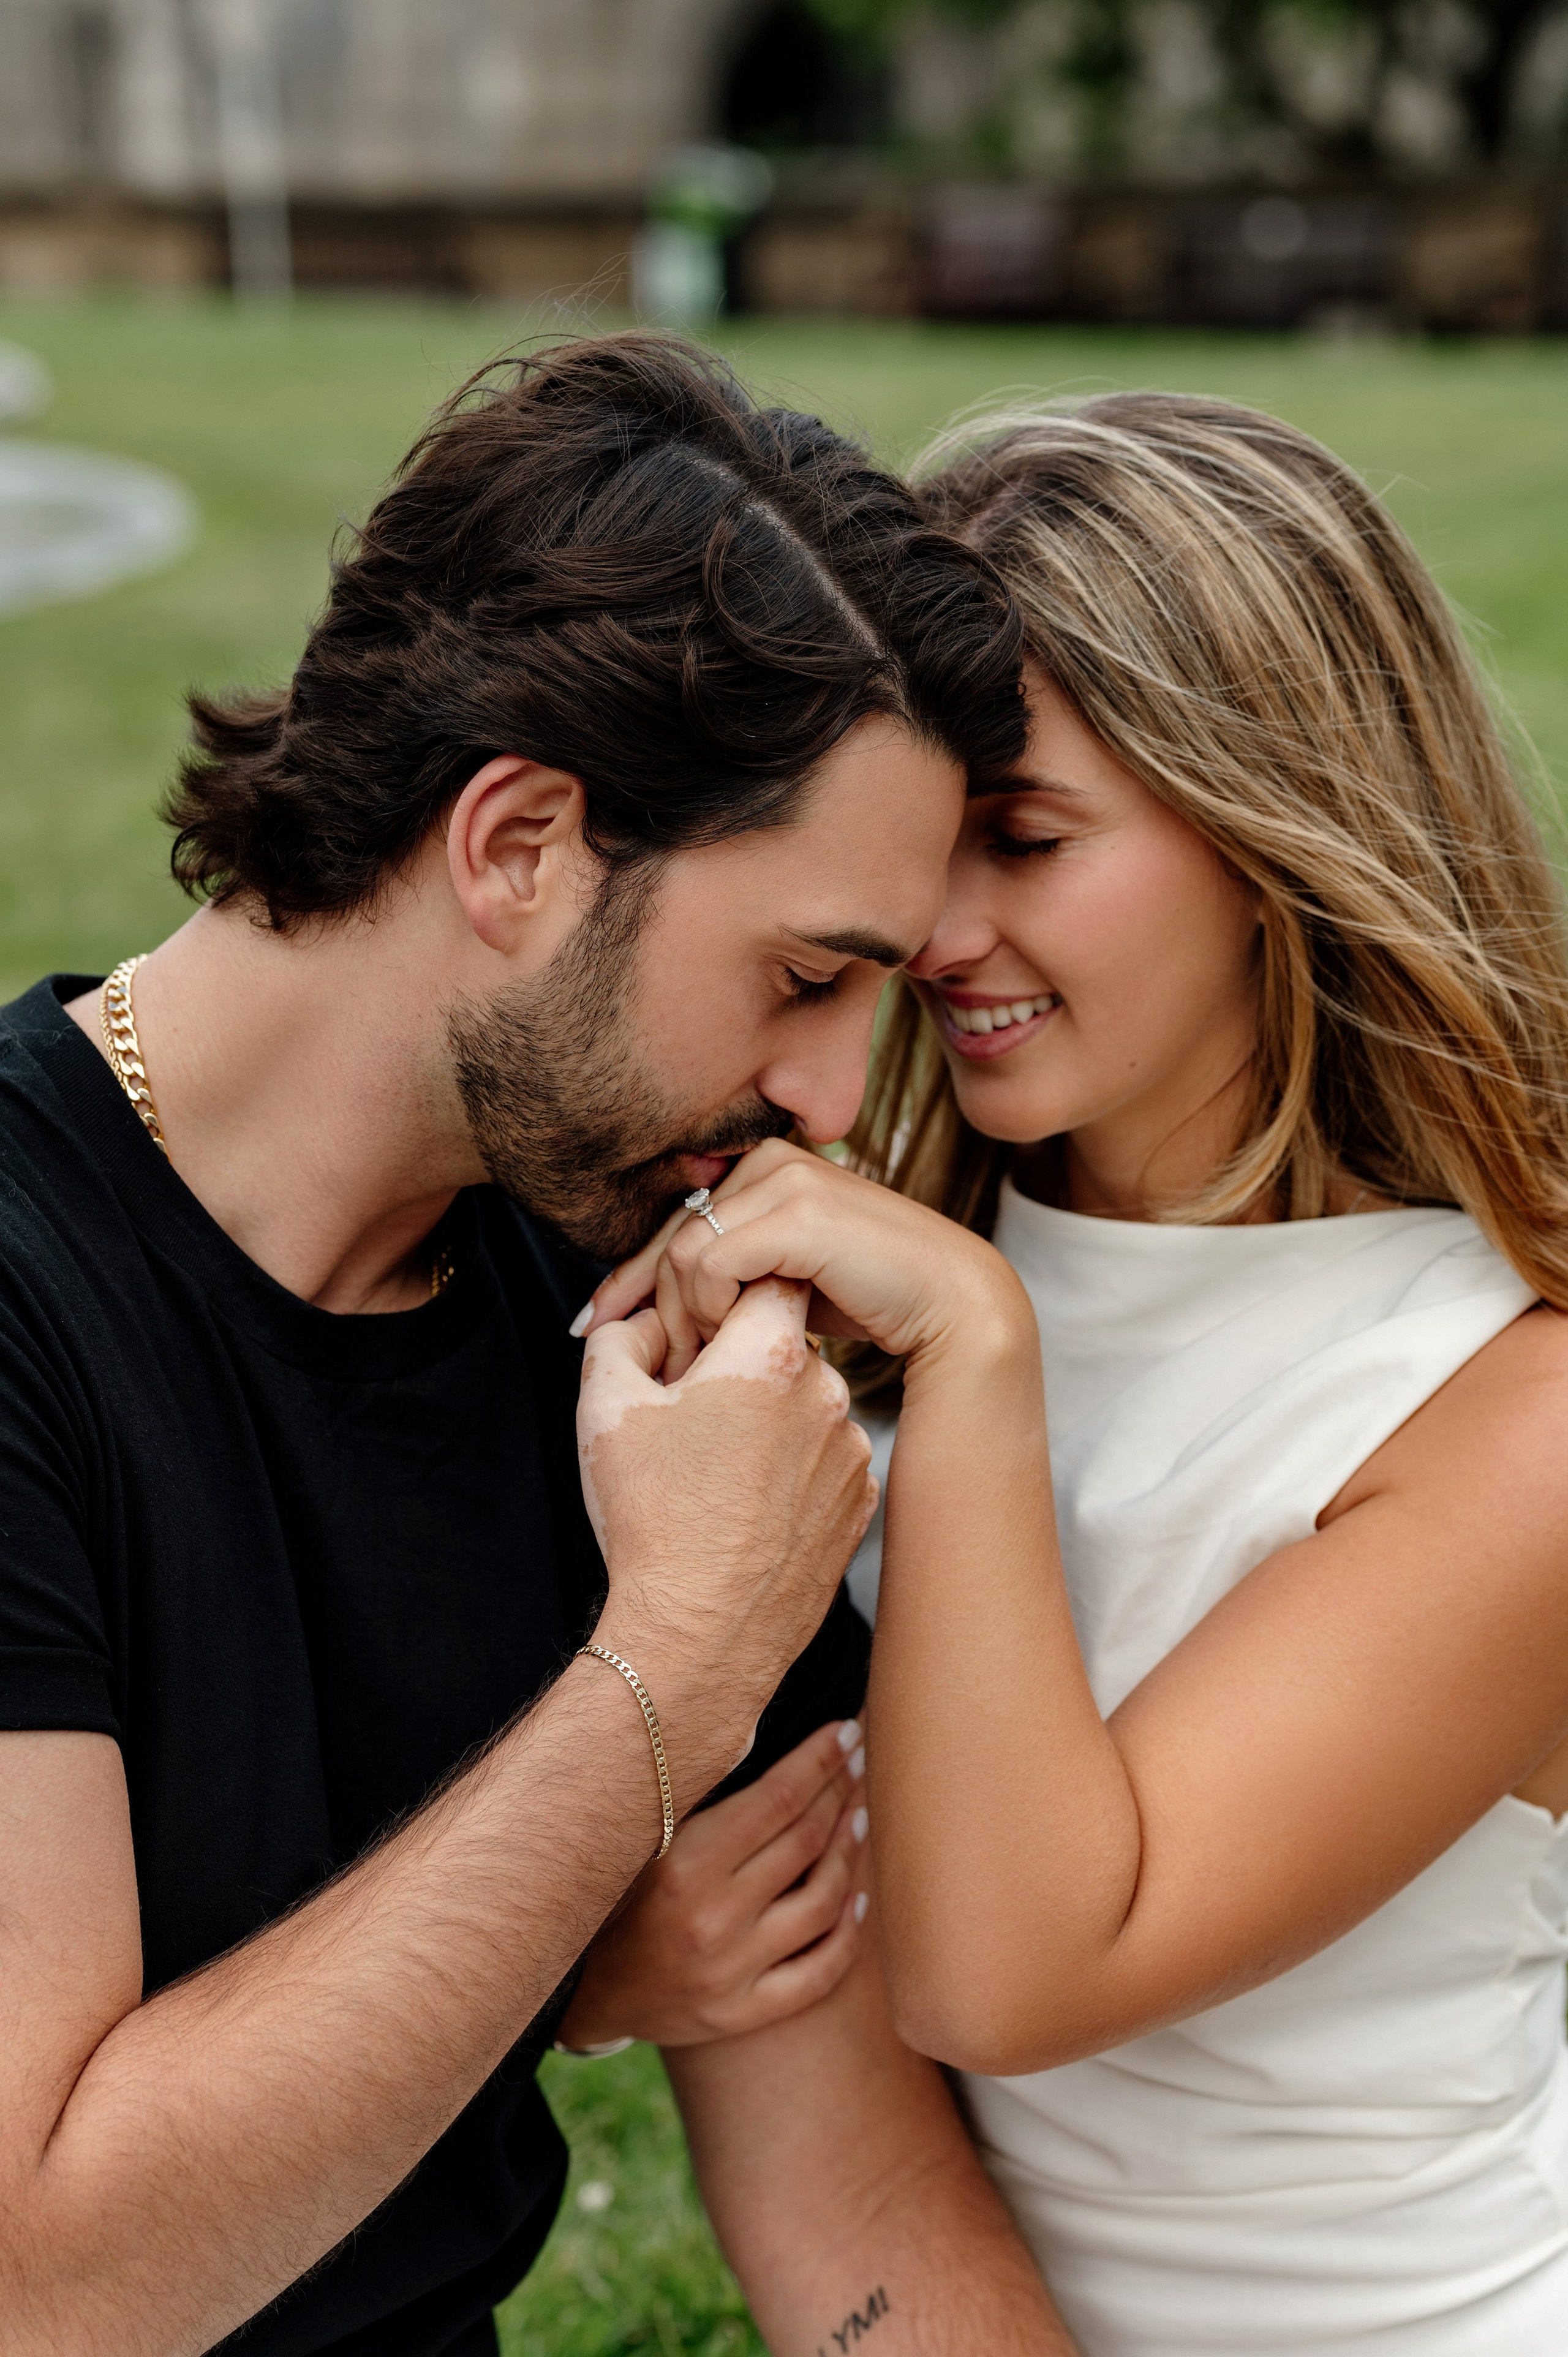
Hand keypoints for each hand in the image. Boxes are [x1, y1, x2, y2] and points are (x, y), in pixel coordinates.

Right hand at [557, 1719, 868, 2049]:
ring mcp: (730, 1972)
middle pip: (804, 1842)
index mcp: (682, 1865)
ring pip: (823, 1900)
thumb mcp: (642, 1836)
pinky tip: (861, 1897)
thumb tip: (760, 1734)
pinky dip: (849, 1931)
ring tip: (860, 1818)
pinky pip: (820, 1971)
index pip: (775, 1800)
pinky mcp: (742, 2012)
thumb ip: (695, 1797)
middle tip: (860, 1763)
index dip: (818, 1761)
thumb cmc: (616, 1894)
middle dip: (840, 1792)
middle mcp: (711, 1920)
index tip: (845, 1731)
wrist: (585, 1991)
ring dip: (851, 1852)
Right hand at [579, 1277, 877, 1789]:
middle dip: (738, 1364)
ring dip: (766, 1418)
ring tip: (714, 1472)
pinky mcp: (861, 1505)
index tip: (693, 1338)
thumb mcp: (605, 1408)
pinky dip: (789, 1468)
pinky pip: (823, 1459)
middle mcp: (829, 1396)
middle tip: (688, 1413)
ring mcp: (853, 1454)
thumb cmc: (652, 1523)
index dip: (723, 1298)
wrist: (698, 1638)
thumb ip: (620, 1337)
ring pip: (805, 1404)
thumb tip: (646, 1323)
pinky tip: (744, 1505)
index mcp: (772, 1357)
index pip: (767, 1276)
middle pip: (785, 1343)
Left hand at [580, 1138, 1029, 1381]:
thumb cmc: (871, 1298)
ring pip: (686, 1252)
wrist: (949, 1303)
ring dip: (688, 1316)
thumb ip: (733, 1272)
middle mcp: (770, 1160)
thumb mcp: (781, 1282)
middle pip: (671, 1238)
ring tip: (711, 1360)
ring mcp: (787, 1179)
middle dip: (655, 1308)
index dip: (629, 1277)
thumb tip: (656, 1301)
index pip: (675, 1223)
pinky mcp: (799, 1211)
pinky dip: (712, 1307)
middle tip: (668, 1367)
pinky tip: (734, 1338)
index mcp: (764, 1169)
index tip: (590, 1324)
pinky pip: (713, 1262)